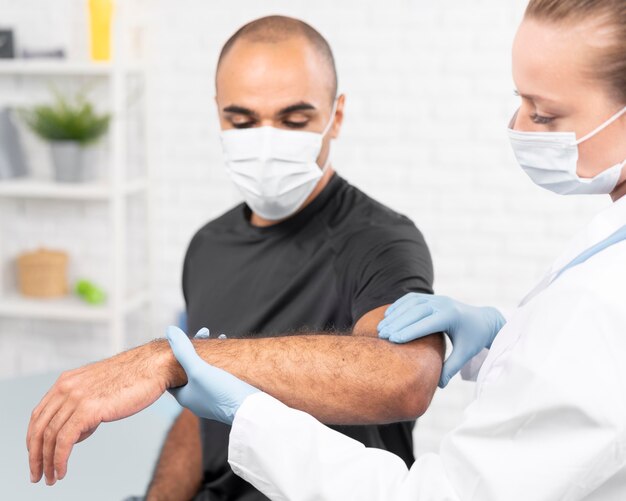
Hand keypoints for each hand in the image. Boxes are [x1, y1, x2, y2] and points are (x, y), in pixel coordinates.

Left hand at [26, 344, 171, 485]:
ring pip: (49, 437)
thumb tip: (76, 433)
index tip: (37, 456)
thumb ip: (84, 406)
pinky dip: (59, 460)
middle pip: (38, 427)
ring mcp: (76, 397)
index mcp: (66, 381)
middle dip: (35, 456)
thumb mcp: (100, 390)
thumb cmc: (133, 379)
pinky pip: (64, 441)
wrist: (153, 367)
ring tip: (50, 478)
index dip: (33, 439)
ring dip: (46, 462)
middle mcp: (66, 388)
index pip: (39, 415)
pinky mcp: (88, 409)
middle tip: (37, 475)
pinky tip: (61, 471)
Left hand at [166, 326, 258, 424]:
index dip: (176, 352)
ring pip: (206, 370)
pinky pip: (219, 374)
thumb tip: (170, 330)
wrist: (249, 409)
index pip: (172, 371)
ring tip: (220, 338)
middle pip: (189, 368)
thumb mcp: (198, 369)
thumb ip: (183, 351)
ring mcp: (211, 397)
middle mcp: (196, 398)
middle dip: (196, 349)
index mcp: (184, 396)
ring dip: (211, 353)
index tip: (188, 336)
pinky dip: (221, 361)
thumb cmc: (221, 392)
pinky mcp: (226, 395)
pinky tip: (230, 352)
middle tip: (206, 332)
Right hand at [378, 293, 505, 387]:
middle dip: (398, 323)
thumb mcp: (464, 354)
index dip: (409, 330)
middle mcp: (443, 304)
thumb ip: (451, 368)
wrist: (483, 320)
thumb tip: (438, 386)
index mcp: (451, 316)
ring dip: (395, 314)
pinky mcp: (432, 298)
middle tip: (383, 335)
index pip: (427, 323)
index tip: (394, 339)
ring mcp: (437, 298)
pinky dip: (398, 306)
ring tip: (381, 328)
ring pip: (411, 303)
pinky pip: (412, 298)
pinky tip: (388, 315)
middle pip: (416, 311)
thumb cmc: (473, 339)